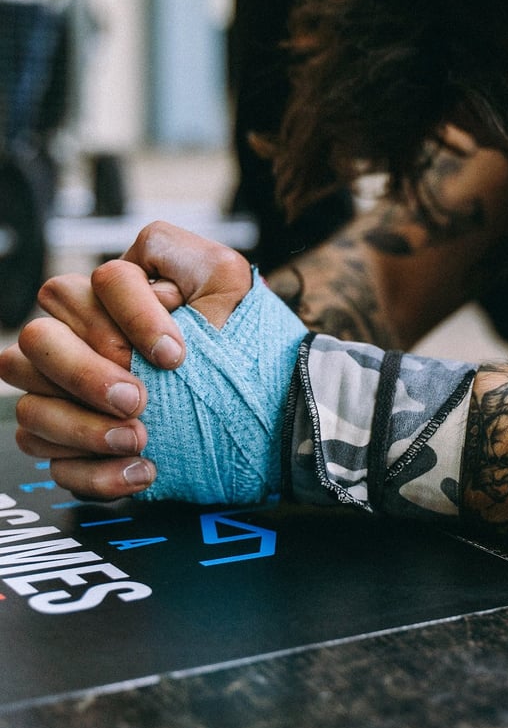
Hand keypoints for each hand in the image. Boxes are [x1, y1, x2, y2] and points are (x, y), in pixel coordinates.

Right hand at [0, 222, 253, 499]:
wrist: (256, 396)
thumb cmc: (236, 334)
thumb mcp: (224, 279)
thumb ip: (183, 255)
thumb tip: (140, 265)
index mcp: (110, 293)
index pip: (100, 283)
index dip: (133, 316)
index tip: (175, 355)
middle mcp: (74, 337)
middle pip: (40, 339)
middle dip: (87, 373)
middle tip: (138, 399)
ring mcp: (62, 392)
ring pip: (32, 406)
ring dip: (83, 428)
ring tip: (141, 438)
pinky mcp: (67, 442)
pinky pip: (52, 460)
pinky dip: (94, 473)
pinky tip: (141, 470)